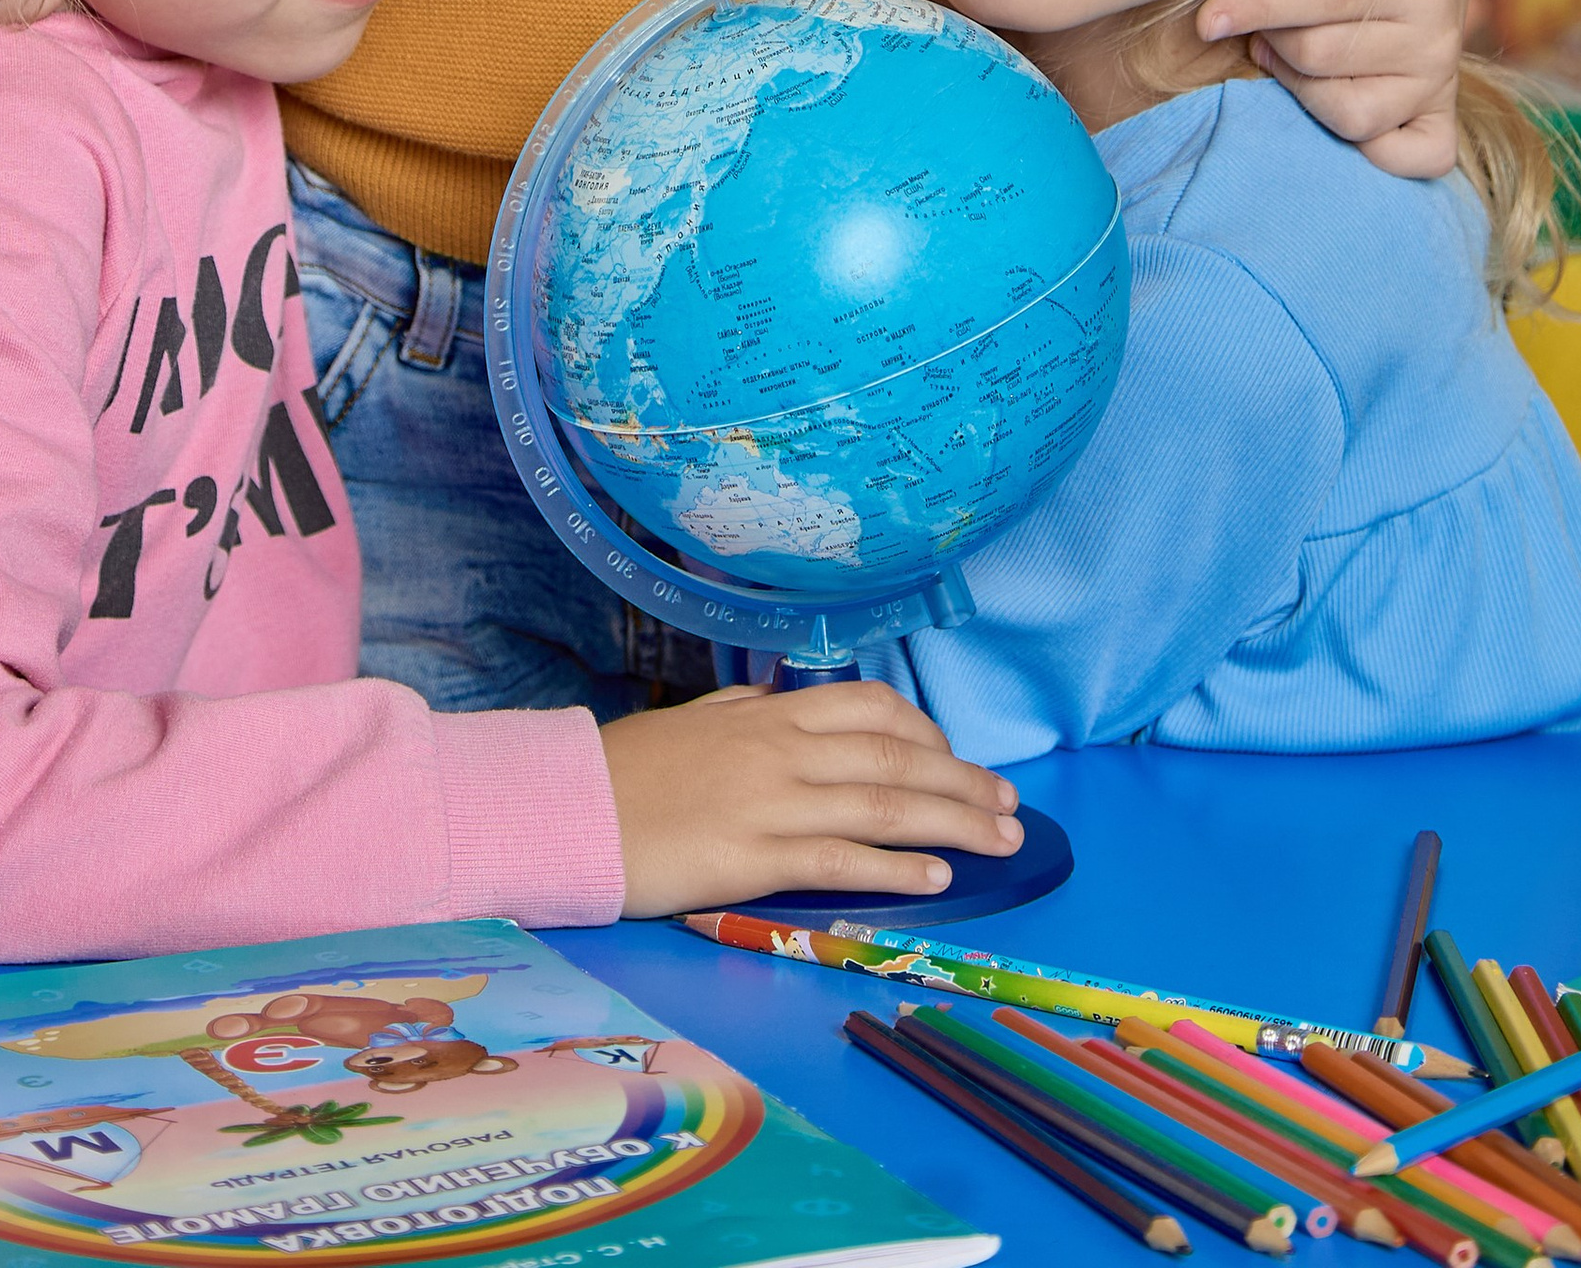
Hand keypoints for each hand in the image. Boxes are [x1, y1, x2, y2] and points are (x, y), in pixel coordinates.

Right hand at [601, 682, 1023, 918]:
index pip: (872, 710)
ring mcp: (771, 802)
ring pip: (885, 805)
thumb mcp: (694, 723)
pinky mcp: (754, 858)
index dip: (928, 733)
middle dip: (964, 781)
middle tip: (1012, 805)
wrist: (568, 809)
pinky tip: (938, 878)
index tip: (959, 758)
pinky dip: (897, 867)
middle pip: (896, 758)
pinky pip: (841, 858)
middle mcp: (782, 749)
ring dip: (955, 823)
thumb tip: (783, 702)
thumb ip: (746, 714)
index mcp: (769, 714)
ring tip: (1002, 841)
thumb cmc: (626, 770)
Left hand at [1198, 0, 1469, 177]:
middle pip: (1321, 58)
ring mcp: (1442, 88)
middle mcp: (1438, 37)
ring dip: (1300, 89)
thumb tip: (1225, 5)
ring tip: (1288, 58)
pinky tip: (1340, 103)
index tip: (1207, 20)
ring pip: (1350, 115)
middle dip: (1273, 40)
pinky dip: (1365, 148)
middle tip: (1262, 27)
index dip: (1256, 8)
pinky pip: (1398, 158)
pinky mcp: (1445, 126)